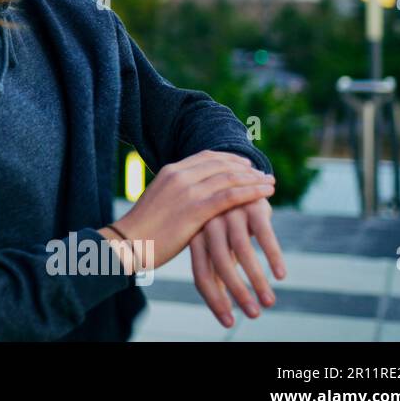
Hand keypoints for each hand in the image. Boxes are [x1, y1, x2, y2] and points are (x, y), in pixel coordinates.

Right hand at [105, 150, 274, 269]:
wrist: (129, 243)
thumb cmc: (144, 229)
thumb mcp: (160, 201)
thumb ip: (178, 194)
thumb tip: (196, 197)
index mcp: (170, 171)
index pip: (207, 157)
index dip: (230, 159)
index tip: (245, 165)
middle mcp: (180, 175)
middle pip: (221, 164)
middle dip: (246, 167)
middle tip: (263, 174)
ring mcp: (188, 191)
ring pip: (230, 178)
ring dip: (254, 179)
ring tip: (270, 183)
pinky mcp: (196, 209)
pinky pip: (231, 196)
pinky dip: (251, 192)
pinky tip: (265, 194)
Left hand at [190, 196, 287, 327]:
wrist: (235, 180)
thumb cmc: (224, 223)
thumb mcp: (215, 245)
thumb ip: (216, 271)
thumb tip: (222, 309)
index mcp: (195, 237)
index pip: (201, 274)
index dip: (215, 300)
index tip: (229, 323)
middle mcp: (208, 224)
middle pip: (219, 264)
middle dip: (237, 293)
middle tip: (254, 315)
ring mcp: (229, 212)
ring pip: (242, 251)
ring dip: (257, 280)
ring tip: (270, 302)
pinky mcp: (251, 204)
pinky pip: (264, 234)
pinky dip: (273, 256)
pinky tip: (281, 275)